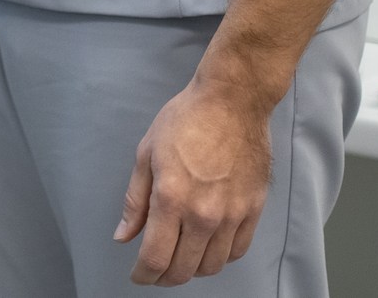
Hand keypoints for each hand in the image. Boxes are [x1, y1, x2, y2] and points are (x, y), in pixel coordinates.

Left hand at [116, 80, 271, 285]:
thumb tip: (124, 236)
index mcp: (171, 199)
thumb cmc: (186, 120)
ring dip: (192, 269)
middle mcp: (203, 214)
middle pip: (183, 269)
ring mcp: (231, 214)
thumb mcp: (146, 154)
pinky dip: (220, 257)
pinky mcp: (253, 210)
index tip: (138, 276)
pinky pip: (236, 251)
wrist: (233, 101)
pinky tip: (208, 247)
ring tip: (181, 259)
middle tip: (155, 272)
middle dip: (164, 277)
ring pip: (211, 266)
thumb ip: (135, 201)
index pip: (155, 258)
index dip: (144, 275)